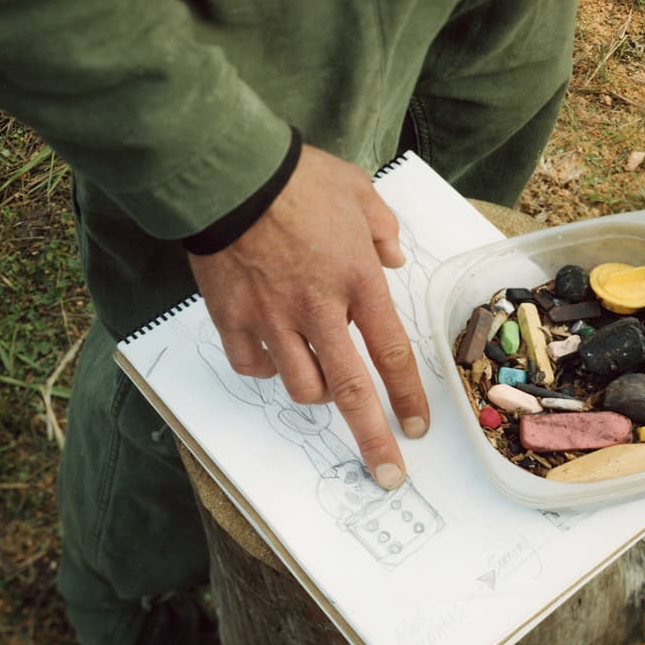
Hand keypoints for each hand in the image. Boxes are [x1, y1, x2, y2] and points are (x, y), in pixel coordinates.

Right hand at [187, 145, 429, 488]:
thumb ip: (383, 229)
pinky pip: (252, 366)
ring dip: (315, 392)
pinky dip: (264, 369)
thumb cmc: (297, 178)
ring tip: (318, 378)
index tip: (416, 427)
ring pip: (300, 385)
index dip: (407, 396)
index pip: (391, 352)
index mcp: (357, 280)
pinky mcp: (233, 318)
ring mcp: (273, 319)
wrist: (229, 172)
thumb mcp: (358, 190)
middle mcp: (319, 310)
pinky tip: (270, 354)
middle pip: (350, 391)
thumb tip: (394, 257)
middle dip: (373, 439)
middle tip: (386, 473)